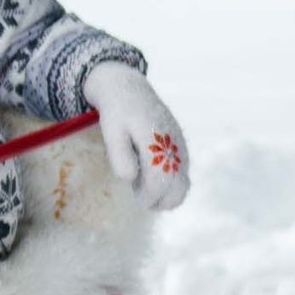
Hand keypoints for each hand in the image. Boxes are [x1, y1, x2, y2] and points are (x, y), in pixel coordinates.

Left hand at [84, 62, 188, 210]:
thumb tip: (129, 178)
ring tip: (145, 193)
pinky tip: (151, 180)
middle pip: (178, 186)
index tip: (138, 203)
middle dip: (162, 200)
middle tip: (143, 202)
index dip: (150, 196)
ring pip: (183, 182)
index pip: (159, 181)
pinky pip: (183, 172)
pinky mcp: (181, 147)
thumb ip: (119, 155)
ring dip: (168, 194)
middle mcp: (174, 146)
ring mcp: (180, 146)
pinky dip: (171, 183)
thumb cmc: (117, 114)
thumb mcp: (111, 132)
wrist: (130, 91)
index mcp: (156, 142)